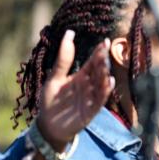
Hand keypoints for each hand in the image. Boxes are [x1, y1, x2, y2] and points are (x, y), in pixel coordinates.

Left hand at [35, 30, 113, 152]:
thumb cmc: (50, 101)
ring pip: (101, 84)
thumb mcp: (54, 78)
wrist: (48, 125)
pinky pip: (100, 100)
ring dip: (104, 75)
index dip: (99, 52)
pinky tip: (109, 82)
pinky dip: (105, 91)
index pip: (92, 62)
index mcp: (80, 77)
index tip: (105, 41)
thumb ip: (63, 60)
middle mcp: (88, 86)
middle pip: (98, 72)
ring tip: (105, 64)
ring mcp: (91, 98)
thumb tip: (69, 34)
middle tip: (105, 51)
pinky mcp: (91, 110)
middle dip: (102, 61)